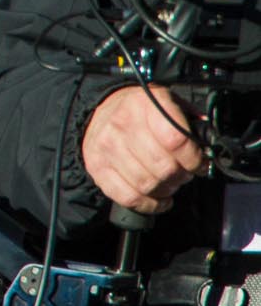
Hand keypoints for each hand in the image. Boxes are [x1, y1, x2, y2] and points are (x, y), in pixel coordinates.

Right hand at [82, 84, 205, 214]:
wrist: (101, 110)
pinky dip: (148, 204)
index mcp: (144, 104)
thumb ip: (190, 120)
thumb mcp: (168, 101)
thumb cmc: (141, 111)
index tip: (198, 163)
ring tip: (168, 182)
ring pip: (147, 185)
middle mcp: (122, 124)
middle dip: (181, 176)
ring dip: (165, 190)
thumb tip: (209, 144)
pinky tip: (157, 197)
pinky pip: (128, 197)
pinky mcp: (96, 166)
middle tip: (183, 173)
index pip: (176, 140)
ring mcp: (106, 147)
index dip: (194, 158)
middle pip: (163, 167)